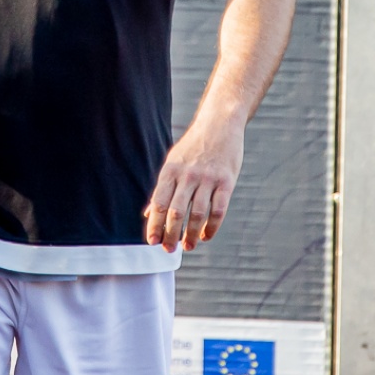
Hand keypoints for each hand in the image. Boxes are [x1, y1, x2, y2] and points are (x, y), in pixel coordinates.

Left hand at [145, 121, 240, 250]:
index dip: (154, 225)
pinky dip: (212, 227)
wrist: (219, 125)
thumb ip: (162, 189)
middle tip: (169, 249)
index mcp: (170, 171)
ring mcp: (207, 179)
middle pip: (175, 212)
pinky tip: (206, 235)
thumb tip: (148, 214)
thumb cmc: (193, 147)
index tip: (152, 242)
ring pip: (197, 214)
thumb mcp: (173, 162)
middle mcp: (187, 176)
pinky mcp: (226, 181)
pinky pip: (218, 210)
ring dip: (191, 234)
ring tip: (188, 246)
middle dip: (171, 234)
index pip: (158, 203)